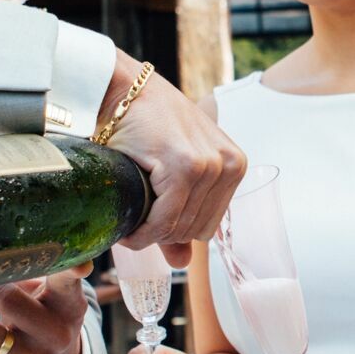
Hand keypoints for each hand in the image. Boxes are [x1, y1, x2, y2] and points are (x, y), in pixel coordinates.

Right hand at [100, 53, 245, 269]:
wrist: (120, 90)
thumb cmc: (143, 127)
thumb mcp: (169, 173)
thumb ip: (178, 218)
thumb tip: (183, 263)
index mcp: (234, 165)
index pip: (207, 227)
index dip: (173, 232)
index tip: (147, 224)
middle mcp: (231, 165)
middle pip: (195, 231)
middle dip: (161, 233)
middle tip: (133, 219)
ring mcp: (212, 165)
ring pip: (179, 228)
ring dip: (148, 232)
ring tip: (128, 215)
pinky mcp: (187, 166)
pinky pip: (164, 219)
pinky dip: (142, 230)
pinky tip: (127, 222)